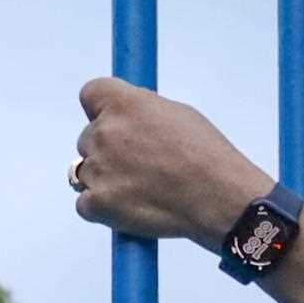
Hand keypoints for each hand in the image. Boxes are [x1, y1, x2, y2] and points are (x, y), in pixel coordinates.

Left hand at [70, 79, 271, 248]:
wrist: (218, 197)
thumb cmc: (205, 155)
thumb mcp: (177, 114)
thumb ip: (142, 111)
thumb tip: (125, 114)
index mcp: (123, 104)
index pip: (91, 93)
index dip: (101, 108)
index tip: (112, 119)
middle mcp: (104, 132)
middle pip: (88, 137)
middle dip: (108, 149)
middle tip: (141, 166)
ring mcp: (97, 168)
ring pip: (85, 171)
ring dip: (104, 179)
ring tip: (141, 189)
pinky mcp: (96, 203)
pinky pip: (85, 204)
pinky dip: (103, 209)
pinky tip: (131, 208)